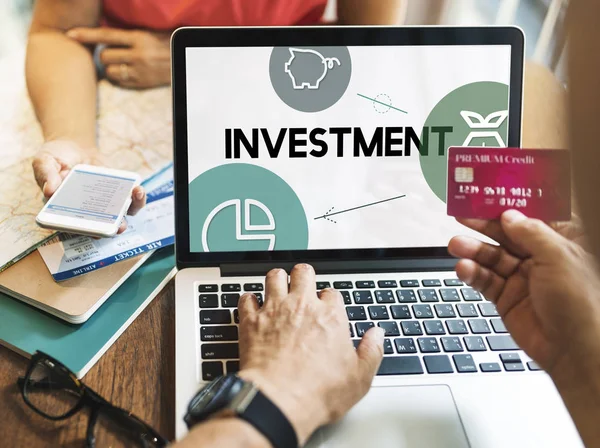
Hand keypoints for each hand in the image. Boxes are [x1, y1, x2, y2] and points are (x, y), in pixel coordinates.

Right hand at [32, 140, 145, 233]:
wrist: (74, 146)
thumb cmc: (56, 157)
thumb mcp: (44, 161)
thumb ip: (45, 174)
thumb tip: (49, 191)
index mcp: (63, 210)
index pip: (73, 227)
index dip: (84, 232)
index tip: (93, 231)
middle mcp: (85, 212)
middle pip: (100, 228)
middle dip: (111, 229)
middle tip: (118, 227)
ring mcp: (104, 205)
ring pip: (119, 218)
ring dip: (130, 214)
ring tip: (132, 202)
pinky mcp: (117, 194)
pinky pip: (130, 201)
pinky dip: (137, 198)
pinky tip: (137, 189)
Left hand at [67, 27, 170, 88]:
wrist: (184, 60)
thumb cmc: (165, 44)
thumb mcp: (147, 34)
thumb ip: (127, 36)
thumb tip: (103, 37)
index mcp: (139, 38)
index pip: (106, 35)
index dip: (86, 35)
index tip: (70, 34)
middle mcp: (138, 55)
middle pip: (104, 56)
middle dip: (104, 55)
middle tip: (110, 54)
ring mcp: (140, 71)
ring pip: (110, 71)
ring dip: (110, 68)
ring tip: (119, 64)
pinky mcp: (143, 83)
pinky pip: (120, 82)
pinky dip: (118, 78)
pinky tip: (125, 73)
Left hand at [237, 264, 383, 444]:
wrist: (279, 400)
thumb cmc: (318, 392)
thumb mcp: (359, 377)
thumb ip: (372, 351)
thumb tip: (378, 335)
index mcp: (330, 316)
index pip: (332, 293)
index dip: (330, 299)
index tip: (328, 309)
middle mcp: (302, 306)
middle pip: (303, 273)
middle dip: (304, 277)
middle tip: (302, 286)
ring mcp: (274, 311)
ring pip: (274, 276)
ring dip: (277, 280)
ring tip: (279, 287)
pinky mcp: (251, 321)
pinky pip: (246, 298)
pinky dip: (249, 300)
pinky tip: (252, 306)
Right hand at [448, 210, 599, 377]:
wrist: (575, 352)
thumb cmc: (584, 304)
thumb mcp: (559, 256)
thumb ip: (531, 233)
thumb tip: (510, 216)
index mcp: (564, 240)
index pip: (536, 213)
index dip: (514, 201)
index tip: (492, 190)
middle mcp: (543, 257)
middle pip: (508, 233)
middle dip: (485, 223)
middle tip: (464, 214)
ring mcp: (524, 277)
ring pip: (492, 256)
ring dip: (473, 249)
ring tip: (456, 244)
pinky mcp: (508, 297)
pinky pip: (485, 280)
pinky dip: (472, 273)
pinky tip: (464, 268)